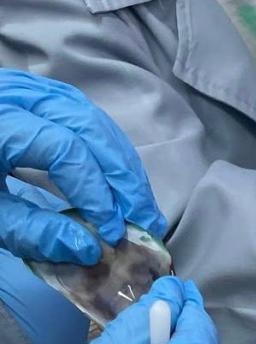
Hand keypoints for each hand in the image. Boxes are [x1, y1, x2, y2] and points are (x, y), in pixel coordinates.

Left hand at [0, 69, 165, 263]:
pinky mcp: (38, 95)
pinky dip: (110, 150)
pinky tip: (121, 182)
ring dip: (123, 165)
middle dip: (123, 179)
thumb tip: (90, 248)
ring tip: (140, 207)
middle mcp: (16, 96)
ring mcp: (28, 90)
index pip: (66, 151)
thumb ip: (34, 232)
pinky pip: (86, 116)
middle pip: (89, 128)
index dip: (96, 194)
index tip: (111, 233)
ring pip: (93, 118)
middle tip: (144, 222)